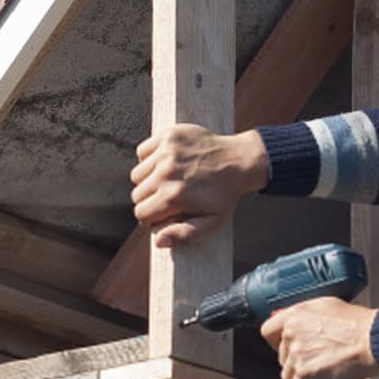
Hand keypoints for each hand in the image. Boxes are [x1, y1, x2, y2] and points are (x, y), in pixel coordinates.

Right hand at [131, 124, 268, 247]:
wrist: (240, 161)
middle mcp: (166, 174)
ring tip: (169, 180)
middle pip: (137, 194)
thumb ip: (185, 234)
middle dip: (150, 200)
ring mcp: (166, 153)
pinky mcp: (167, 136)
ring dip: (148, 179)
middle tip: (169, 197)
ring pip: (137, 174)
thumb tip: (158, 242)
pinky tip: (167, 163)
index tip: (163, 214)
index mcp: (174, 196)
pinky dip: (150, 158)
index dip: (151, 218)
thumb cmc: (224, 194)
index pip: (141, 213)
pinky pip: (142, 151)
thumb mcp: (212, 221)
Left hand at [260, 297, 378, 378]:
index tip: (286, 345)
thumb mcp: (329, 306)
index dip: (277, 341)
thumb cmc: (360, 323)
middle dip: (296, 360)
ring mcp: (297, 355)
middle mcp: (291, 334)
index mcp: (294, 316)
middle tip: (315, 360)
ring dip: (302, 377)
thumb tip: (300, 321)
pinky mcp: (305, 374)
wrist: (373, 340)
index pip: (268, 331)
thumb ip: (308, 313)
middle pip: (281, 356)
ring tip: (321, 374)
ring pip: (287, 375)